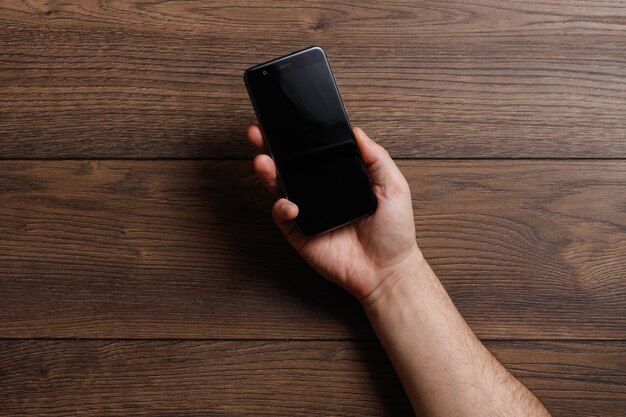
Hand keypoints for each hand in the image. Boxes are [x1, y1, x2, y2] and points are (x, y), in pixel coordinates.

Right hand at [247, 125, 418, 301]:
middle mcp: (319, 192)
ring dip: (267, 172)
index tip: (287, 121)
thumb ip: (377, 157)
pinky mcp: (299, 233)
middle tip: (259, 132)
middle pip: (289, 165)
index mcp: (338, 177)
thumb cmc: (393, 231)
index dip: (298, 137)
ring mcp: (307, 211)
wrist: (387, 269)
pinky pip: (283, 215)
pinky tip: (290, 204)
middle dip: (270, 147)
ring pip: (279, 187)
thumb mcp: (393, 186)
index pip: (313, 152)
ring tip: (263, 161)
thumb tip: (357, 131)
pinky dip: (282, 207)